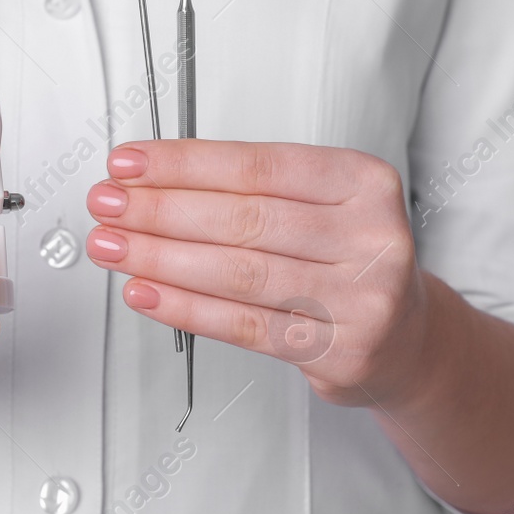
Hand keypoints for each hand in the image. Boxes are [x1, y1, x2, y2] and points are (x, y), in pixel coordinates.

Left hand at [84, 139, 433, 408]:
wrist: (406, 338)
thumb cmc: (349, 260)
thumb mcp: (323, 205)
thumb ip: (252, 189)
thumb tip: (151, 180)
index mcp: (364, 183)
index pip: (257, 166)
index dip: (184, 164)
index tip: (131, 163)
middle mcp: (371, 237)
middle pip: (243, 218)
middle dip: (160, 210)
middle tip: (107, 204)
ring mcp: (360, 298)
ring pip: (238, 272)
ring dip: (160, 258)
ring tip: (113, 246)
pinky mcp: (340, 350)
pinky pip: (244, 326)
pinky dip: (185, 308)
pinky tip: (146, 292)